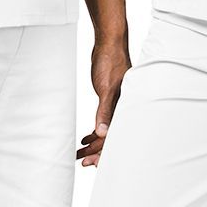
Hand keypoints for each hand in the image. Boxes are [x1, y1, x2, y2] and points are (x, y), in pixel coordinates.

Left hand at [77, 38, 130, 166]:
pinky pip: (104, 122)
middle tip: (82, 161)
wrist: (109, 43)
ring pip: (106, 131)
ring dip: (94, 143)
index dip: (104, 152)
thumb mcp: (107, 87)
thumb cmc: (111, 62)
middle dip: (97, 151)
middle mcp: (125, 109)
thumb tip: (101, 133)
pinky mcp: (110, 101)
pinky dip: (94, 132)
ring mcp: (118, 106)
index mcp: (127, 107)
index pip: (117, 136)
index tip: (91, 162)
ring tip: (79, 154)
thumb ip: (105, 111)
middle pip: (112, 137)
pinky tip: (85, 139)